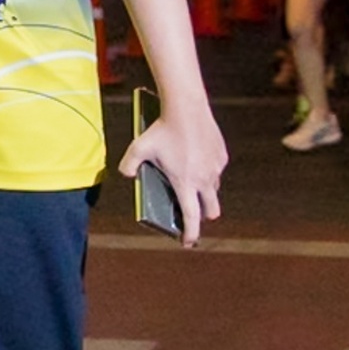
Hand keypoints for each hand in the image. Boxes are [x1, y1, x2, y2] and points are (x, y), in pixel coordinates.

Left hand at [117, 98, 228, 249]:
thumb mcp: (138, 147)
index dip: (190, 233)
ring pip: (214, 189)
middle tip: (193, 215)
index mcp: (185, 183)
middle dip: (203, 216)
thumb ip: (129, 165)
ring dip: (205, 192)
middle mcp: (204, 179)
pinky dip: (208, 171)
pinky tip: (197, 163)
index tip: (188, 242)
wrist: (186, 107)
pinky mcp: (221, 155)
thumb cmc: (162, 129)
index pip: (191, 217)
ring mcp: (215, 167)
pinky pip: (216, 170)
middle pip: (211, 210)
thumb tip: (127, 175)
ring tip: (192, 186)